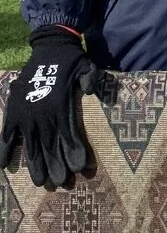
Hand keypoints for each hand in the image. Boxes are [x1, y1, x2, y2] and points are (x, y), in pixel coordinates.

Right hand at [0, 26, 101, 185]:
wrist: (49, 47)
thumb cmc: (71, 59)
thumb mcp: (87, 67)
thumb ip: (90, 80)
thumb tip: (92, 92)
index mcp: (60, 105)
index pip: (68, 134)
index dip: (74, 152)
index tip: (79, 169)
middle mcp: (42, 114)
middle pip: (50, 146)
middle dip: (57, 165)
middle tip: (61, 184)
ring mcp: (25, 114)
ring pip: (31, 146)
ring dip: (36, 165)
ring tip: (41, 182)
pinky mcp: (14, 111)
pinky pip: (6, 135)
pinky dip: (3, 151)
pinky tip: (2, 167)